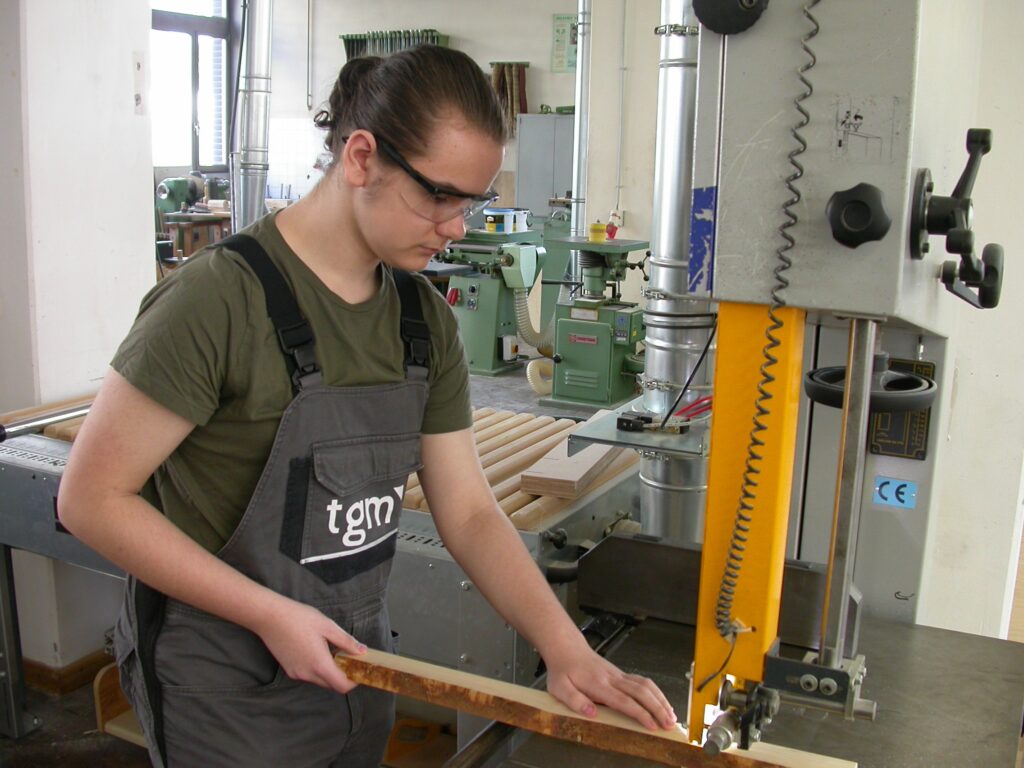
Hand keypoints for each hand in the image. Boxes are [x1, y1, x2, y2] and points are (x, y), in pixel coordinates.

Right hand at [252, 594, 366, 693]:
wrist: (269, 617)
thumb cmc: (299, 618)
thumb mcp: (328, 626)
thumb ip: (346, 642)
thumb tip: (363, 651)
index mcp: (319, 665)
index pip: (342, 686)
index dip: (354, 681)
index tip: (360, 669)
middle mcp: (307, 674)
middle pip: (331, 684)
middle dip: (343, 675)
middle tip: (349, 657)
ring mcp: (296, 674)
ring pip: (320, 680)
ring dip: (330, 671)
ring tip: (333, 650)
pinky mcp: (289, 670)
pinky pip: (309, 675)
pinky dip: (317, 668)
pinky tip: (318, 650)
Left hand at [544, 646, 677, 730]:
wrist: (567, 648)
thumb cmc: (563, 671)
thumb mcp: (559, 688)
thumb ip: (575, 701)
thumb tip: (593, 713)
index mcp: (598, 685)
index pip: (624, 701)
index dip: (640, 713)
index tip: (652, 725)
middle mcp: (612, 678)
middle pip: (641, 692)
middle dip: (658, 708)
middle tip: (669, 724)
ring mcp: (619, 675)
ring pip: (646, 685)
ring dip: (661, 700)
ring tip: (671, 716)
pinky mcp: (621, 674)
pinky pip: (643, 682)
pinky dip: (656, 693)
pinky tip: (662, 703)